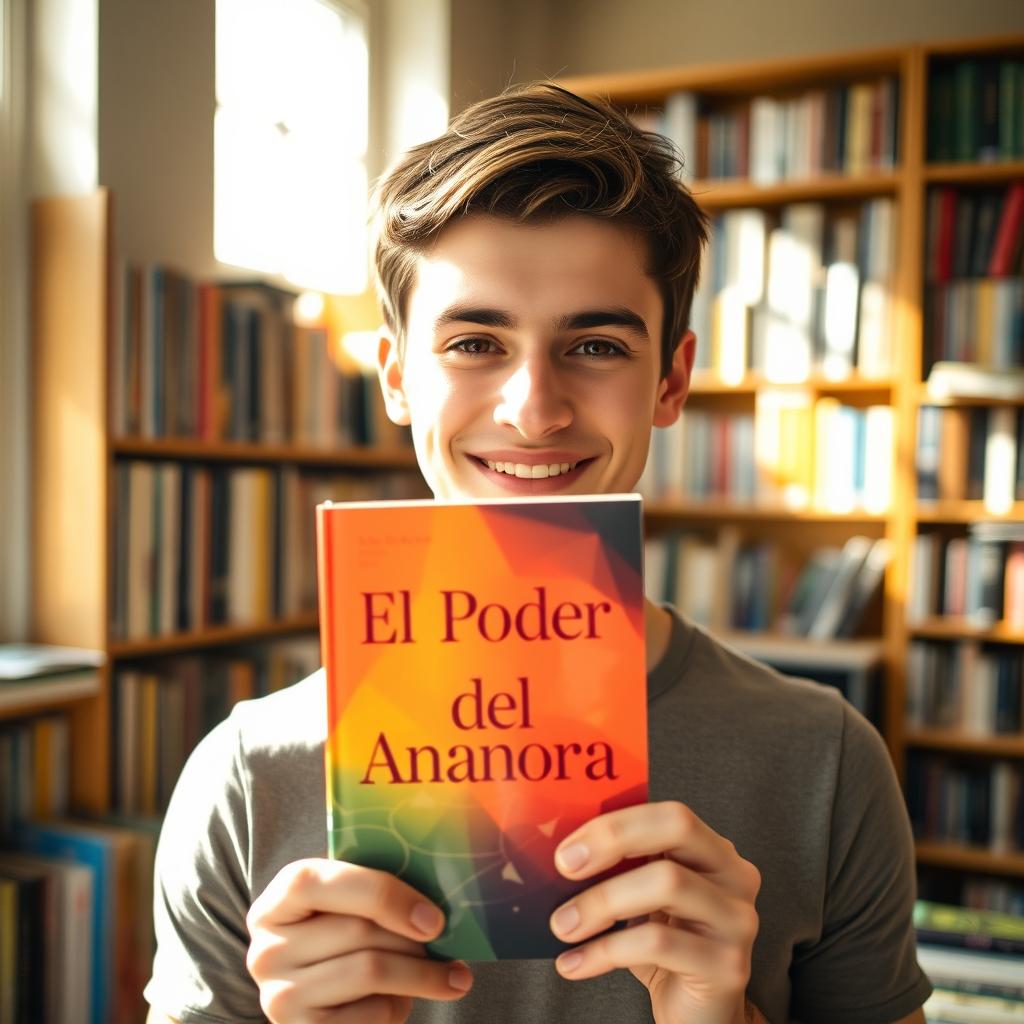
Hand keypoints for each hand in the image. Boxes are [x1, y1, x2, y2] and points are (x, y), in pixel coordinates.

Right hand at [246, 858, 472, 1022]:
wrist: (319, 995)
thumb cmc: (344, 934)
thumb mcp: (346, 903)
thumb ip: (373, 890)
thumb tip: (437, 898)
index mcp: (279, 898)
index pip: (321, 882)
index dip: (383, 894)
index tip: (433, 917)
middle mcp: (268, 948)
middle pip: (358, 930)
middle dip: (413, 938)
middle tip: (449, 943)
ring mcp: (280, 996)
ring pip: (370, 971)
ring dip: (420, 974)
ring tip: (449, 975)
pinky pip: (369, 1015)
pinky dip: (397, 1007)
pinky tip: (405, 999)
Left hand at [548, 801, 760, 1023]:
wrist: (698, 1014)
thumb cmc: (664, 946)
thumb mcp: (643, 897)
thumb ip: (622, 865)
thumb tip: (562, 849)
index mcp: (713, 849)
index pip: (669, 813)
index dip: (616, 822)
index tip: (567, 847)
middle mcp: (735, 875)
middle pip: (677, 829)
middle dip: (613, 841)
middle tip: (564, 868)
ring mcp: (737, 918)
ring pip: (666, 883)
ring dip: (601, 902)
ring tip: (563, 925)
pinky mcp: (728, 965)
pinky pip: (657, 945)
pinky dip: (604, 951)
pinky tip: (573, 963)